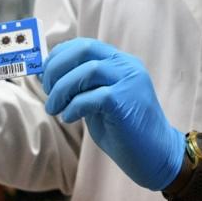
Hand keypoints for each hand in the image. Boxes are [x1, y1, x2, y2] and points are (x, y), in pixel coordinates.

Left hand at [42, 38, 184, 190]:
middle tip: (47, 90)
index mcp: (121, 62)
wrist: (156, 156)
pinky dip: (73, 106)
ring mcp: (129, 82)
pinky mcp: (125, 101)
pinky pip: (91, 96)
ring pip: (86, 71)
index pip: (85, 45)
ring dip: (62, 90)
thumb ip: (81, 86)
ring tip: (55, 108)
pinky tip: (69, 118)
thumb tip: (48, 75)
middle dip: (57, 68)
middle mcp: (127, 66)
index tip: (45, 73)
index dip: (59, 55)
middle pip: (84, 50)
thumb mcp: (99, 101)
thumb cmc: (125, 131)